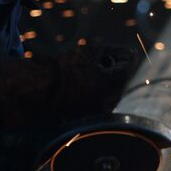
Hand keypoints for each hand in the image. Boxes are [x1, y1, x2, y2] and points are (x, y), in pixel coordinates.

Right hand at [0, 44, 135, 127]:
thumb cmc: (64, 68)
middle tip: (88, 65)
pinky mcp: (93, 118)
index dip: (116, 54)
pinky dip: (94, 94)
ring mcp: (103, 111)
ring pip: (112, 90)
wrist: (40, 90)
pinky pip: (101, 101)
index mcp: (115, 82)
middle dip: (110, 69)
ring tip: (82, 79)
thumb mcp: (90, 51)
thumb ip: (113, 51)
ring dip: (103, 82)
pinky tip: (79, 90)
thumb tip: (130, 54)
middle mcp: (113, 100)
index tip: (102, 54)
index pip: (128, 61)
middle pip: (121, 77)